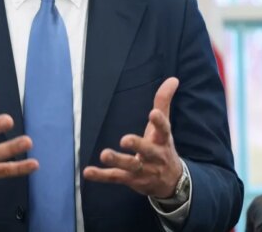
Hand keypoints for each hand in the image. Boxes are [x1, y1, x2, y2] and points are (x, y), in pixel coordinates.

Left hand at [83, 77, 181, 198]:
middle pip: (147, 150)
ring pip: (130, 166)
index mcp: (163, 140)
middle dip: (137, 145)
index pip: (164, 130)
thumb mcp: (165, 127)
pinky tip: (88, 172)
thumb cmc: (163, 147)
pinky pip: (115, 177)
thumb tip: (173, 79)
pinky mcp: (130, 180)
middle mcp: (154, 156)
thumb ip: (163, 102)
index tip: (153, 113)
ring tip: (104, 154)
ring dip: (117, 160)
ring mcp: (142, 170)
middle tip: (125, 139)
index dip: (159, 122)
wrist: (171, 182)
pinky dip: (101, 176)